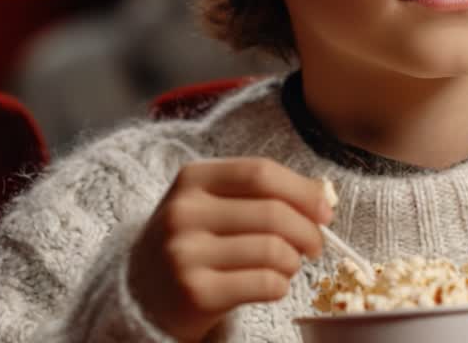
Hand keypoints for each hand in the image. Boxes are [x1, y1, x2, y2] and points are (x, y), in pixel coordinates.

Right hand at [128, 157, 333, 342]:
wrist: (142, 295)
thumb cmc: (193, 244)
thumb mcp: (212, 205)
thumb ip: (261, 194)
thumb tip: (324, 195)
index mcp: (192, 179)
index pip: (261, 173)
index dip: (303, 191)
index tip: (325, 210)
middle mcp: (183, 212)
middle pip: (273, 213)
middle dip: (308, 231)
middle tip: (315, 246)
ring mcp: (185, 253)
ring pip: (273, 251)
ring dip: (294, 262)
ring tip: (287, 267)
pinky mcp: (195, 294)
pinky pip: (265, 284)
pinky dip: (281, 286)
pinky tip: (272, 286)